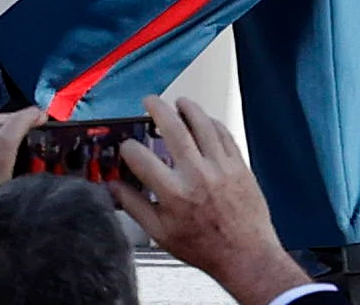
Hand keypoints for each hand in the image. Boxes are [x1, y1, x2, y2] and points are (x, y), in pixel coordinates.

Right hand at [110, 97, 319, 304]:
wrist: (245, 255)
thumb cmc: (205, 248)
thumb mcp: (161, 233)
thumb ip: (135, 206)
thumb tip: (114, 188)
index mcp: (173, 193)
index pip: (140, 157)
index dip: (128, 148)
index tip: (127, 147)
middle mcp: (196, 175)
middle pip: (173, 127)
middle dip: (157, 109)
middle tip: (150, 102)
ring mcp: (220, 167)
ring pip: (202, 123)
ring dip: (188, 108)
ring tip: (179, 103)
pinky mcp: (238, 165)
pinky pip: (223, 133)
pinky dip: (211, 122)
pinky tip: (204, 120)